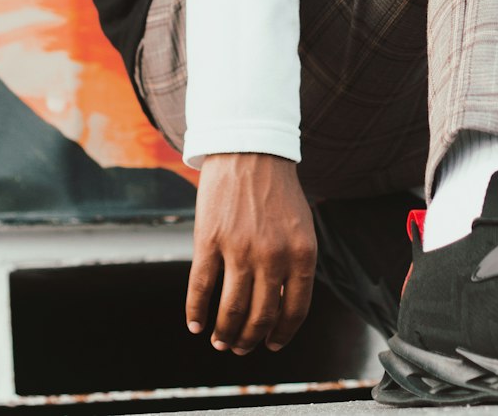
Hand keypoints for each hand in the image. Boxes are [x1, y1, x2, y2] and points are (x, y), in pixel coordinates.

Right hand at [186, 153, 316, 354]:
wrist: (250, 149)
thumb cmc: (277, 190)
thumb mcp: (301, 226)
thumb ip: (296, 264)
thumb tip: (283, 309)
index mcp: (301, 253)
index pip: (294, 311)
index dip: (282, 335)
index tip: (272, 345)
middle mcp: (273, 255)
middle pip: (260, 317)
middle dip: (249, 340)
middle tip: (240, 348)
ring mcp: (239, 249)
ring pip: (229, 311)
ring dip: (224, 334)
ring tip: (220, 341)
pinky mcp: (209, 240)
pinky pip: (200, 289)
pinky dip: (196, 313)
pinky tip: (195, 325)